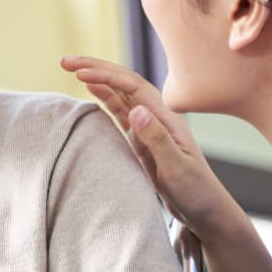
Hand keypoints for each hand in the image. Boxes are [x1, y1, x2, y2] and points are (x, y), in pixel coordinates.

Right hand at [60, 56, 240, 241]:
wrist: (206, 210)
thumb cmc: (197, 192)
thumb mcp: (177, 169)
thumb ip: (157, 139)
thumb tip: (136, 110)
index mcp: (166, 119)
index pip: (132, 87)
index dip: (106, 76)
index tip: (81, 73)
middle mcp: (156, 116)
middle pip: (123, 82)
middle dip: (96, 68)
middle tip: (65, 61)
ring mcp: (148, 127)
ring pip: (119, 94)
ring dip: (96, 78)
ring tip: (71, 68)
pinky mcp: (141, 139)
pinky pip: (119, 111)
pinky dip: (104, 97)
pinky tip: (91, 89)